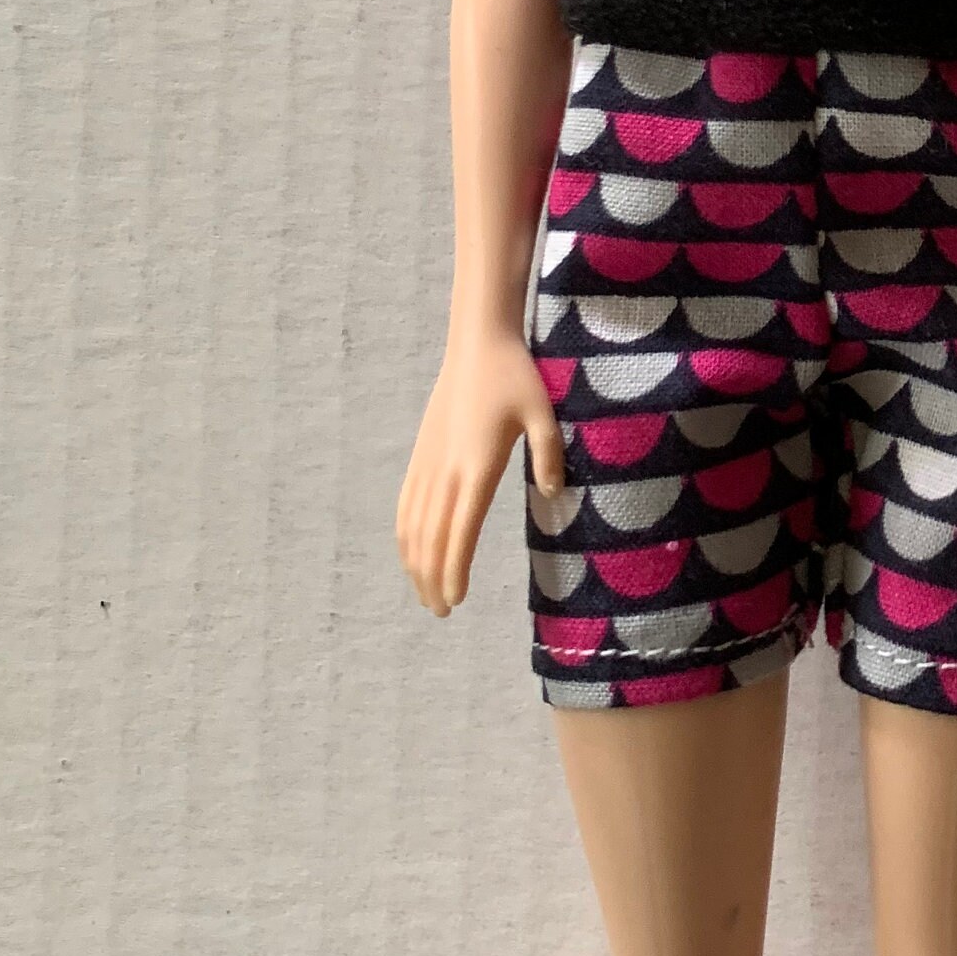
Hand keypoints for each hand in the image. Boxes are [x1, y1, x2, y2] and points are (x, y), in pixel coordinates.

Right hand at [395, 320, 566, 617]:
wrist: (477, 345)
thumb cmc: (516, 377)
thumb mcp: (544, 413)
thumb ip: (548, 455)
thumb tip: (551, 492)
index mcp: (478, 466)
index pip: (461, 530)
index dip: (454, 569)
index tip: (455, 599)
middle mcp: (447, 470)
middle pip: (432, 537)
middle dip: (433, 578)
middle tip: (442, 611)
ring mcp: (429, 462)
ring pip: (413, 525)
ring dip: (416, 563)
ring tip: (427, 593)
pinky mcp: (421, 454)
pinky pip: (406, 504)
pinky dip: (405, 535)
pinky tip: (411, 553)